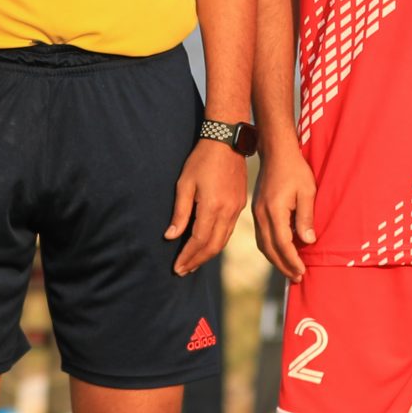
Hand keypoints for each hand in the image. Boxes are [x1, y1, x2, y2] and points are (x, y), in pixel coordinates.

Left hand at [166, 139, 247, 275]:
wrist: (227, 142)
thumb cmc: (202, 160)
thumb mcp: (185, 184)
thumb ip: (180, 212)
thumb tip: (171, 236)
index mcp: (212, 206)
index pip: (199, 240)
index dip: (187, 256)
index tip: (177, 267)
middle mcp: (227, 212)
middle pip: (212, 246)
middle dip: (196, 261)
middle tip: (182, 270)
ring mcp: (236, 209)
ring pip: (222, 241)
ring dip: (207, 255)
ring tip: (192, 263)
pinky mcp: (240, 205)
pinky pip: (228, 231)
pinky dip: (217, 243)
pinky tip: (207, 246)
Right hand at [250, 139, 316, 283]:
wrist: (276, 153)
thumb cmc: (295, 170)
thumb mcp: (307, 191)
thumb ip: (306, 217)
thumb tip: (308, 241)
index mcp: (274, 211)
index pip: (283, 243)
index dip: (292, 260)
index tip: (302, 272)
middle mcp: (262, 215)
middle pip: (270, 249)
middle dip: (283, 265)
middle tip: (297, 278)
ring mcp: (257, 213)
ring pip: (263, 244)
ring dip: (276, 259)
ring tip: (290, 270)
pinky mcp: (257, 211)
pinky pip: (262, 236)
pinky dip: (271, 249)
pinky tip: (281, 252)